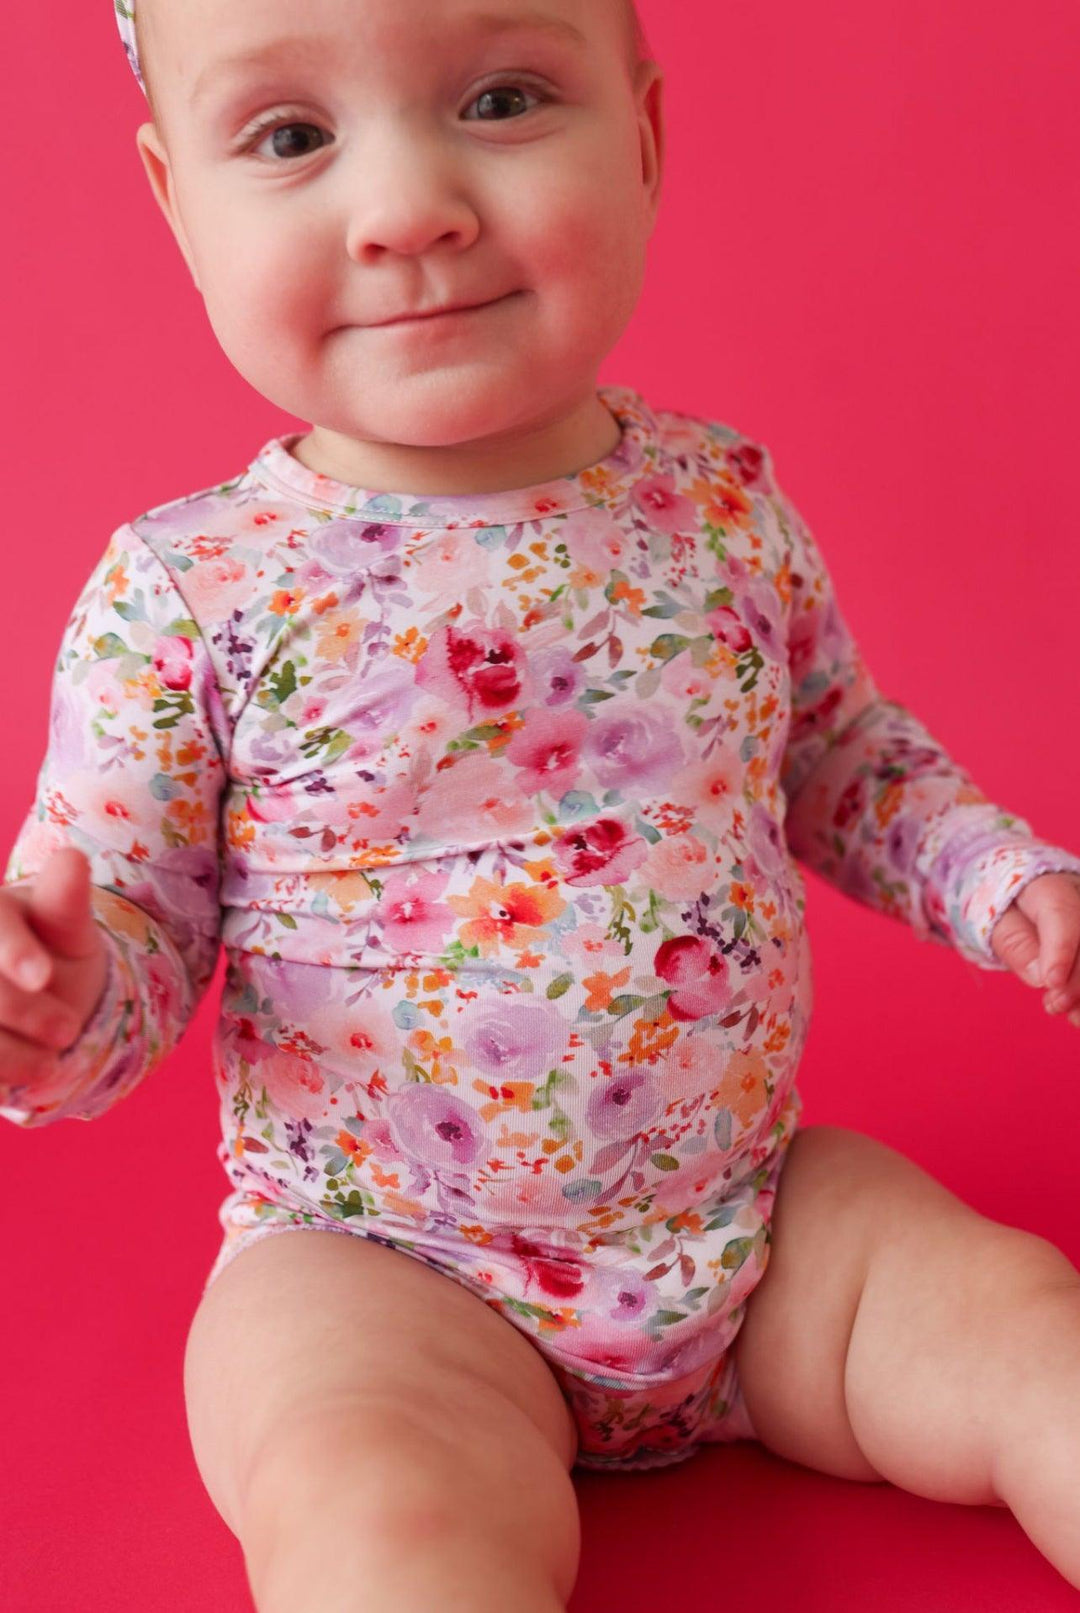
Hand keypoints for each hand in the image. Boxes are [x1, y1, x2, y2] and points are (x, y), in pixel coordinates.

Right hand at [0, 846, 108, 1085]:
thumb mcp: (67, 929)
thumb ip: (65, 901)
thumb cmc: (52, 952)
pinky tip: (12, 1083)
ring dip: (5, 1052)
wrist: (36, 999)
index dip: (13, 949)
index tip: (42, 975)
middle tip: (69, 1032)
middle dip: (22, 1009)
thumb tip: (72, 859)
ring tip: (50, 1065)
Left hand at [989, 871, 1079, 1028]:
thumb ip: (1014, 942)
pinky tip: (1079, 1016)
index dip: (1060, 950)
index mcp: (1051, 886)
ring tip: (1073, 1016)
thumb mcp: (994, 920)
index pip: (1062, 913)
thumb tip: (1040, 977)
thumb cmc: (1004, 906)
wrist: (1018, 899)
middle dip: (1077, 978)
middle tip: (1055, 1005)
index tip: (1050, 983)